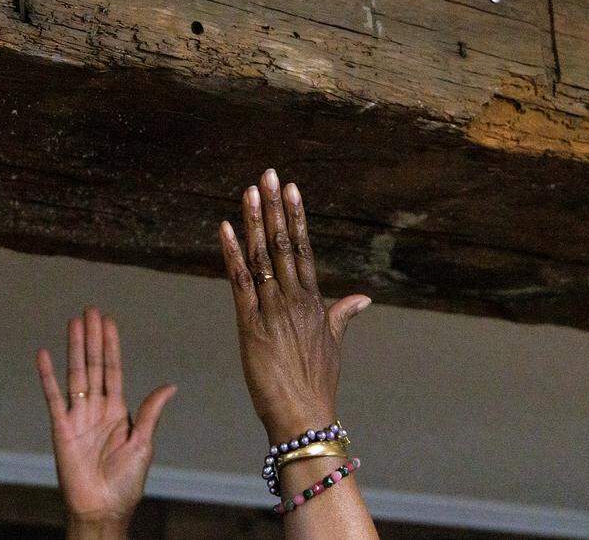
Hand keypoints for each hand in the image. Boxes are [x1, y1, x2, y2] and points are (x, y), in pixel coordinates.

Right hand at [36, 308, 175, 536]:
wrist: (103, 508)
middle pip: (94, 365)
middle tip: (90, 310)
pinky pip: (53, 397)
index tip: (108, 321)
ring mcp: (78, 416)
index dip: (111, 345)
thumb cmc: (126, 481)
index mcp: (118, 410)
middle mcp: (97, 409)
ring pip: (76, 374)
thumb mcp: (144, 443)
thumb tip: (170, 386)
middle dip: (93, 338)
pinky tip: (44, 354)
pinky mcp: (61, 429)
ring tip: (74, 323)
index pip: (113, 369)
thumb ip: (151, 412)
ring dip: (75, 348)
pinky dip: (48, 376)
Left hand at [218, 169, 370, 441]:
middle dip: (276, 208)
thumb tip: (363, 298)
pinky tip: (225, 228)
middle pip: (284, 244)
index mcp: (312, 301)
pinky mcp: (251, 325)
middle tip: (269, 174)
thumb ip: (342, 315)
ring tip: (250, 190)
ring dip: (255, 222)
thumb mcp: (333, 344)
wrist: (304, 415)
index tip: (292, 188)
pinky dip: (232, 254)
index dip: (297, 217)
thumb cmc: (318, 383)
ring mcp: (272, 310)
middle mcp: (293, 299)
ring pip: (262, 257)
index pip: (304, 249)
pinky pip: (240, 282)